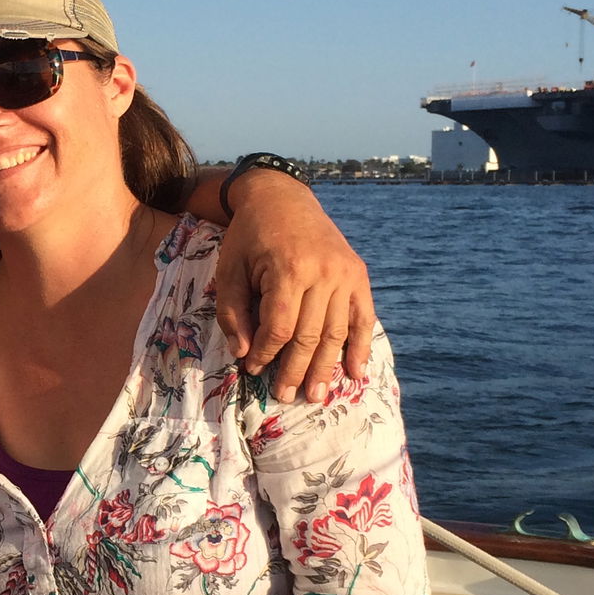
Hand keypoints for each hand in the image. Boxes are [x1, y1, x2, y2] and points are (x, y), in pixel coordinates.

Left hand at [213, 173, 374, 402]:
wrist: (281, 197)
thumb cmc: (249, 236)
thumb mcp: (229, 269)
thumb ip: (233, 312)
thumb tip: (246, 354)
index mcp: (288, 269)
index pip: (280, 327)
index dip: (266, 354)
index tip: (253, 370)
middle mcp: (323, 272)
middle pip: (310, 335)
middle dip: (295, 370)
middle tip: (286, 397)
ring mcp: (345, 273)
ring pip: (337, 331)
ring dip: (327, 368)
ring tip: (316, 396)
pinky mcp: (358, 273)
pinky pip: (363, 317)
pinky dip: (360, 346)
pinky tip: (354, 372)